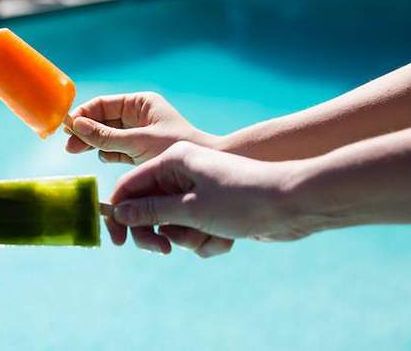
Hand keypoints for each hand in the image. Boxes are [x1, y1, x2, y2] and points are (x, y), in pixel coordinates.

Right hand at [65, 92, 215, 164]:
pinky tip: (105, 157)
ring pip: (106, 136)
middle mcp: (137, 115)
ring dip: (94, 143)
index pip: (103, 104)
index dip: (84, 113)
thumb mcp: (137, 142)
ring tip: (77, 150)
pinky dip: (108, 154)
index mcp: (140, 103)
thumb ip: (105, 136)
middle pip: (101, 120)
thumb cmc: (175, 148)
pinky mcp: (138, 151)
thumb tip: (75, 125)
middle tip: (68, 144)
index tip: (67, 125)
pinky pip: (115, 150)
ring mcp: (137, 133)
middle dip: (85, 130)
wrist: (201, 171)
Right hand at [106, 141, 303, 257]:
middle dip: (159, 232)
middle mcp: (183, 173)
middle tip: (165, 250)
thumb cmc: (241, 200)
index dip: (120, 213)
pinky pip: (195, 232)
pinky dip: (207, 241)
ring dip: (189, 238)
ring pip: (173, 225)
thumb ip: (151, 211)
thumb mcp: (190, 209)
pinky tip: (228, 240)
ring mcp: (199, 192)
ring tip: (212, 236)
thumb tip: (119, 213)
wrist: (293, 205)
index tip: (117, 241)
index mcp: (173, 160)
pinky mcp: (214, 210)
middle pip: (149, 208)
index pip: (131, 185)